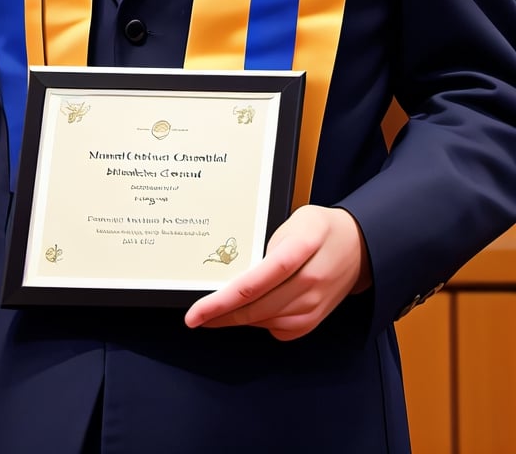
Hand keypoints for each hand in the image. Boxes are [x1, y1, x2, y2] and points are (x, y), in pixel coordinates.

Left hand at [184, 205, 370, 339]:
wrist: (358, 246)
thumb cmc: (319, 228)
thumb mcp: (292, 221)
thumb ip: (265, 245)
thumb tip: (234, 275)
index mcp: (301, 248)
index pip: (253, 283)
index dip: (220, 301)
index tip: (195, 313)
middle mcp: (309, 281)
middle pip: (254, 308)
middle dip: (219, 316)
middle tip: (195, 317)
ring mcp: (313, 305)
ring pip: (262, 321)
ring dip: (236, 319)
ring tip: (217, 310)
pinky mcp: (314, 321)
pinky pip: (277, 330)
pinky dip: (258, 322)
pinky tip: (250, 310)